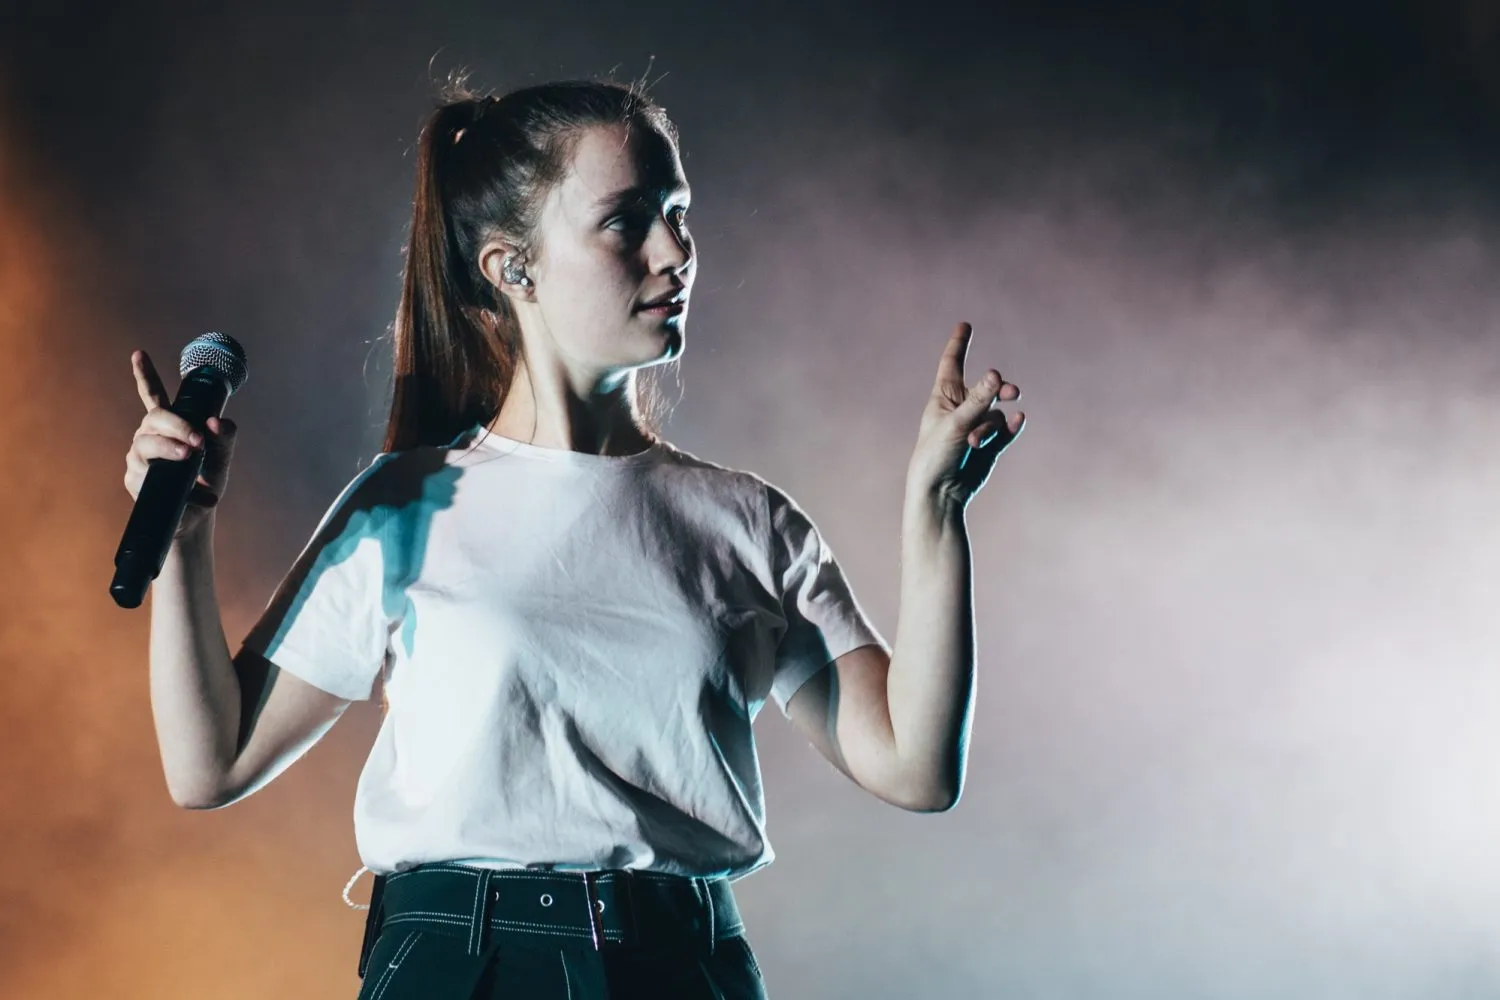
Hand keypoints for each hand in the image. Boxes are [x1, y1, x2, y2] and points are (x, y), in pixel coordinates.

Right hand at [123, 350, 238, 538]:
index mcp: (169, 426)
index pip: (153, 396)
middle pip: (154, 418)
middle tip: (198, 441)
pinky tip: (190, 492)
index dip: (145, 375)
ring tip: (190, 457)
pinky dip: (173, 483)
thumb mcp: (222, 457)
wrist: (197, 517)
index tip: (138, 354)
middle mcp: (148, 437)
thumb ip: (225, 437)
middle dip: (176, 425)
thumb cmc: (207, 481)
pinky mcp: (135, 480)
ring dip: (170, 448)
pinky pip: (147, 475)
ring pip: (145, 444)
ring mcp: (138, 458)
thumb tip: (215, 422)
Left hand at [906, 322, 1023, 511]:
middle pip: (987, 388)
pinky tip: (1019, 421)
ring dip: (989, 427)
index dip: (959, 344)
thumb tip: (997, 374)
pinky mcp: (990, 445)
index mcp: (943, 397)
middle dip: (999, 389)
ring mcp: (977, 426)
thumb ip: (979, 400)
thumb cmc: (936, 455)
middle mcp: (961, 408)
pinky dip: (1012, 427)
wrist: (940, 493)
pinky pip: (1006, 430)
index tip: (964, 325)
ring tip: (975, 442)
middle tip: (1010, 392)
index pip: (952, 363)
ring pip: (996, 415)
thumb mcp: (955, 423)